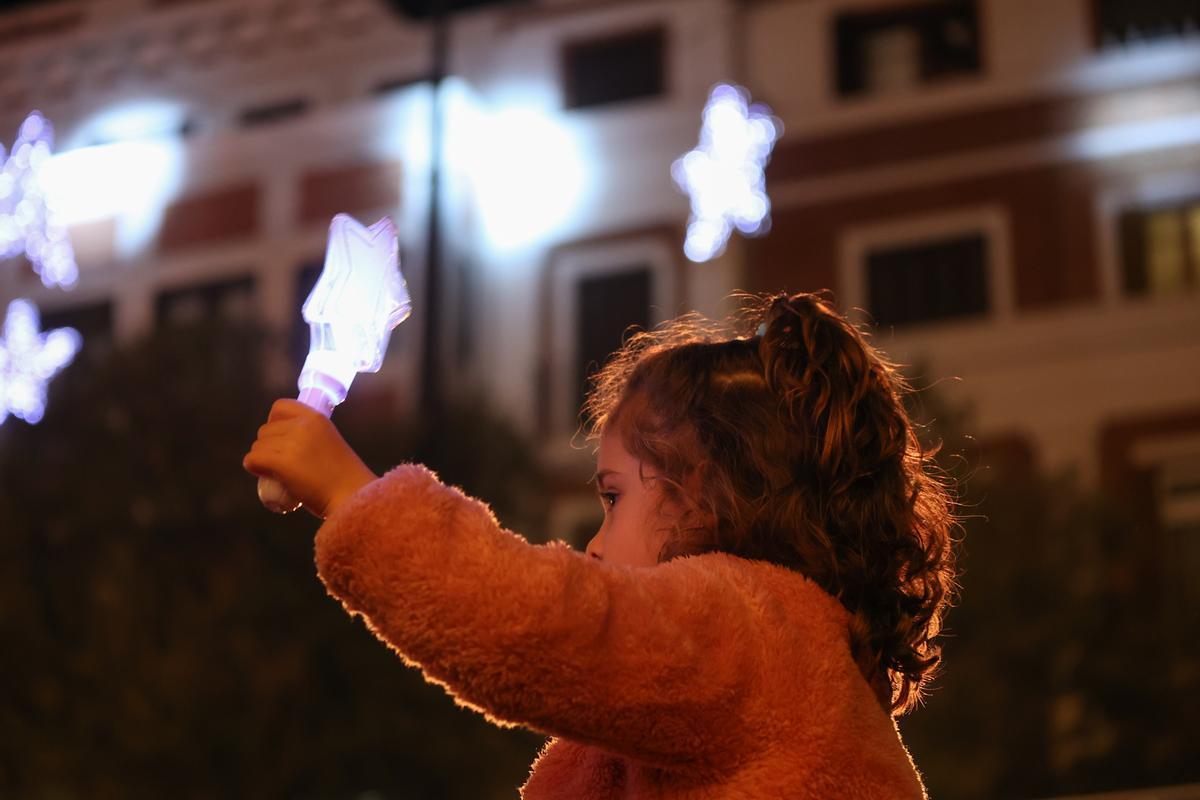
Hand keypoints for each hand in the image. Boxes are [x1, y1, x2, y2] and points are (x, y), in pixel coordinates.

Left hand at [243, 399, 377, 518]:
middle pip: (265, 429)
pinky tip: (263, 475)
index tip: (279, 437)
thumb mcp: (330, 443)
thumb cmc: (345, 477)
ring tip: (276, 472)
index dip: (274, 421)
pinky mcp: (281, 462)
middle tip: (280, 463)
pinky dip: (254, 468)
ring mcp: (292, 443)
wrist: (351, 495)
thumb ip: (312, 438)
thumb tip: (285, 443)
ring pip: (257, 446)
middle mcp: (303, 426)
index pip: (280, 406)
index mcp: (317, 418)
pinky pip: (252, 459)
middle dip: (268, 446)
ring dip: (261, 458)